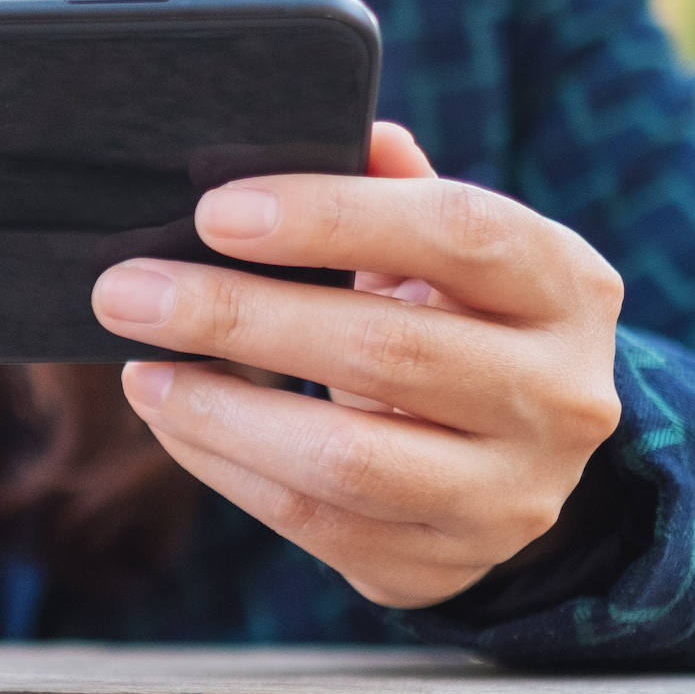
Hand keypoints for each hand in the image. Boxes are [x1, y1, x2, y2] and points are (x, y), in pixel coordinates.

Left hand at [93, 124, 623, 609]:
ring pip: (346, 459)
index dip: (332, 217)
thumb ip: (395, 190)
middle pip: (388, 352)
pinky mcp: (442, 565)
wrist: (514, 462)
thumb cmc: (459, 322)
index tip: (215, 211)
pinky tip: (171, 418)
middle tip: (128, 292)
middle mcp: (560, 395)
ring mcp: (509, 494)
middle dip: (239, 317)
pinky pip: (314, 523)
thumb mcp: (448, 251)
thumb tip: (336, 128)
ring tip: (138, 370)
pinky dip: (225, 466)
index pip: (457, 233)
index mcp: (566, 286)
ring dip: (219, 410)